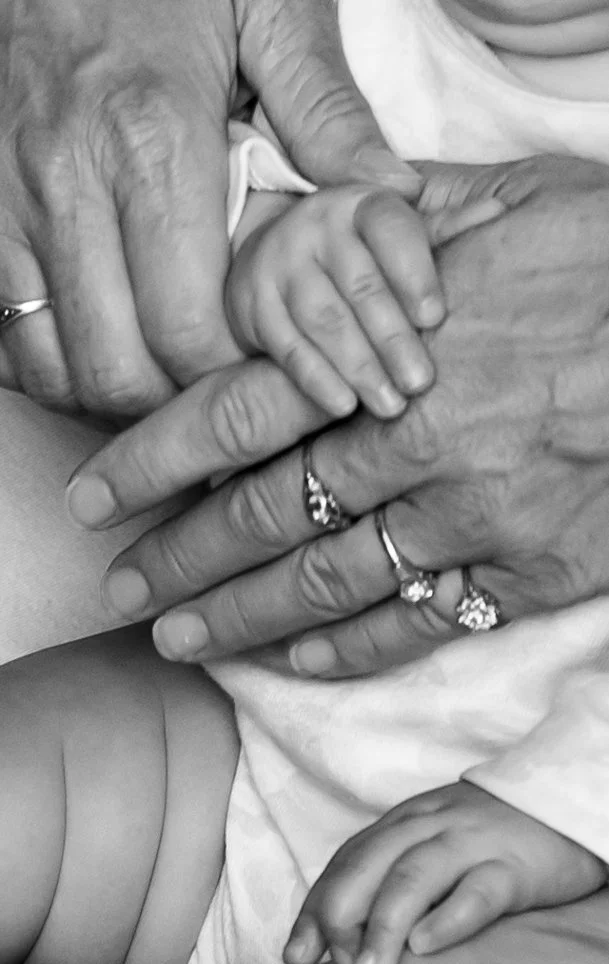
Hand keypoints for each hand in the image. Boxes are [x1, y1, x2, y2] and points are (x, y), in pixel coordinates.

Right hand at [0, 0, 417, 416]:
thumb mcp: (271, 5)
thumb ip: (326, 109)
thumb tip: (391, 193)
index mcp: (153, 142)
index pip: (189, 327)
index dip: (232, 375)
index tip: (268, 370)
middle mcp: (70, 184)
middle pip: (118, 366)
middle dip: (178, 404)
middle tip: (224, 389)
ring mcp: (12, 202)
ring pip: (56, 365)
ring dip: (116, 394)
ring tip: (169, 380)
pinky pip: (7, 333)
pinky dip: (57, 365)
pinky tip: (104, 348)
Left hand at [64, 156, 608, 671]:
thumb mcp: (509, 203)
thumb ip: (402, 223)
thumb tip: (329, 215)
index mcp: (395, 352)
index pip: (237, 415)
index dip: (154, 461)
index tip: (99, 498)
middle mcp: (419, 446)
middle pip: (264, 514)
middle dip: (181, 558)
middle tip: (125, 589)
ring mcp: (473, 519)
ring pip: (327, 584)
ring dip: (241, 617)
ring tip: (179, 639)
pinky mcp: (531, 570)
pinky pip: (419, 622)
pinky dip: (348, 648)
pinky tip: (295, 659)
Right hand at [229, 185, 504, 417]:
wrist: (271, 257)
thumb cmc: (355, 253)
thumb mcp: (397, 234)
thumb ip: (444, 230)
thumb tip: (496, 213)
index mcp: (361, 202)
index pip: (392, 230)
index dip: (415, 274)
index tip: (436, 318)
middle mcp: (316, 224)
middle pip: (361, 285)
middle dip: (393, 338)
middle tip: (422, 383)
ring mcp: (279, 262)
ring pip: (324, 320)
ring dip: (360, 367)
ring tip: (391, 406)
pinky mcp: (252, 303)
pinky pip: (287, 346)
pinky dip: (316, 379)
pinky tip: (343, 407)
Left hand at [283, 781, 605, 963]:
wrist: (557, 804)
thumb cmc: (484, 836)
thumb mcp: (430, 843)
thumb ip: (388, 875)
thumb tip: (337, 933)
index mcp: (405, 821)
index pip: (350, 860)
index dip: (318, 905)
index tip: (297, 952)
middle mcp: (430, 826)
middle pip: (372, 863)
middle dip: (341, 913)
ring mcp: (470, 842)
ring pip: (416, 875)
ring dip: (384, 925)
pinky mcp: (512, 865)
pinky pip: (477, 890)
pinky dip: (447, 918)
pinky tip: (425, 945)